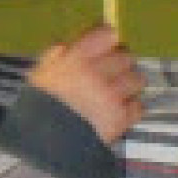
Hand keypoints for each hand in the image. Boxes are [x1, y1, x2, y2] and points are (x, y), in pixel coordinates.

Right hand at [29, 24, 143, 143]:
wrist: (45, 144)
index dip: (108, 40)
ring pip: (137, 79)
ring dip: (129, 86)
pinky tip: (116, 112)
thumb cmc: (40, 107)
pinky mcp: (120, 117)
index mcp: (75, 58)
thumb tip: (74, 42)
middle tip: (109, 74)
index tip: (106, 46)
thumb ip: (59, 54)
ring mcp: (111, 95)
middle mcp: (97, 73)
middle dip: (119, 64)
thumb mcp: (42, 73)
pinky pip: (138, 106)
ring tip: (115, 94)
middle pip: (126, 55)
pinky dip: (130, 109)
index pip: (108, 33)